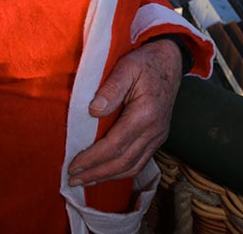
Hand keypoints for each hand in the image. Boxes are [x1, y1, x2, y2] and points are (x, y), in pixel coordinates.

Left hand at [68, 38, 181, 186]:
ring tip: (85, 180)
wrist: (169, 61)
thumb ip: (111, 88)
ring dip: (107, 177)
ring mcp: (158, 136)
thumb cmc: (145, 62)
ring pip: (132, 167)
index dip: (93, 159)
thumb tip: (94, 111)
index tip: (73, 166)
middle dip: (96, 173)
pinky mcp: (158, 137)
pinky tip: (106, 172)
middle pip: (123, 162)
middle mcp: (154, 130)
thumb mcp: (127, 66)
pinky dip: (121, 171)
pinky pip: (139, 162)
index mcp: (145, 114)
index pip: (115, 145)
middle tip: (73, 180)